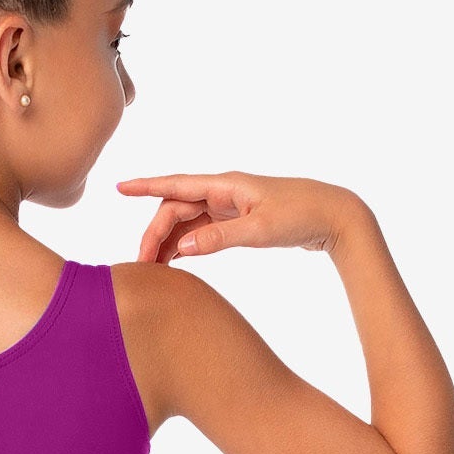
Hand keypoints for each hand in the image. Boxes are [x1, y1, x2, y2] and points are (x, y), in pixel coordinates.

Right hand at [115, 171, 361, 263]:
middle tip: (141, 265)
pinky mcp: (237, 219)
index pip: (175, 185)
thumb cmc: (302, 216)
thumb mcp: (261, 230)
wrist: (335, 215)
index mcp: (225, 185)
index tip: (118, 188)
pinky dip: (185, 244)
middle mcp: (223, 191)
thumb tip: (183, 247)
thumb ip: (221, 237)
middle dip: (154, 233)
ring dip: (167, 242)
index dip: (145, 186)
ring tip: (152, 268)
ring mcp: (229, 205)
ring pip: (186, 221)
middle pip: (175, 209)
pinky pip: (201, 229)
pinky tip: (175, 260)